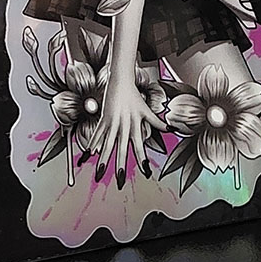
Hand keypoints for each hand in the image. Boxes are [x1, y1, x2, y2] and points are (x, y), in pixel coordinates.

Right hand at [89, 69, 166, 187]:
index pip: (140, 145)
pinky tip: (89, 154)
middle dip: (121, 165)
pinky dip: (93, 143)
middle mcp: (125, 125)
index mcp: (136, 125)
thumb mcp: (147, 110)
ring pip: (108, 144)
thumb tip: (171, 129)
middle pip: (123, 148)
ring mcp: (113, 122)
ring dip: (104, 159)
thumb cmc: (134, 96)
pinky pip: (98, 133)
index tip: (146, 172)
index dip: (143, 159)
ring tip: (100, 172)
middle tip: (120, 180)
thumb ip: (157, 122)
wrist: (121, 81)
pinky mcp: (103, 118)